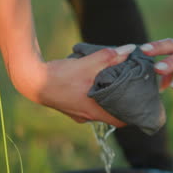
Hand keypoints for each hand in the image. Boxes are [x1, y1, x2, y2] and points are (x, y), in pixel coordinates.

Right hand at [10, 44, 136, 125]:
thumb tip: (130, 50)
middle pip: (111, 114)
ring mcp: (77, 113)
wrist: (32, 81)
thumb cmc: (61, 76)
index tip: (139, 104)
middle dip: (121, 104)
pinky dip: (94, 97)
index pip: (121, 122)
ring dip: (107, 100)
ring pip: (99, 109)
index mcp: (95, 112)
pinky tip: (94, 84)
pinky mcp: (70, 107)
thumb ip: (110, 57)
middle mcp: (87, 117)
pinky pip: (88, 105)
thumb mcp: (88, 64)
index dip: (132, 114)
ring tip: (115, 85)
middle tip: (130, 91)